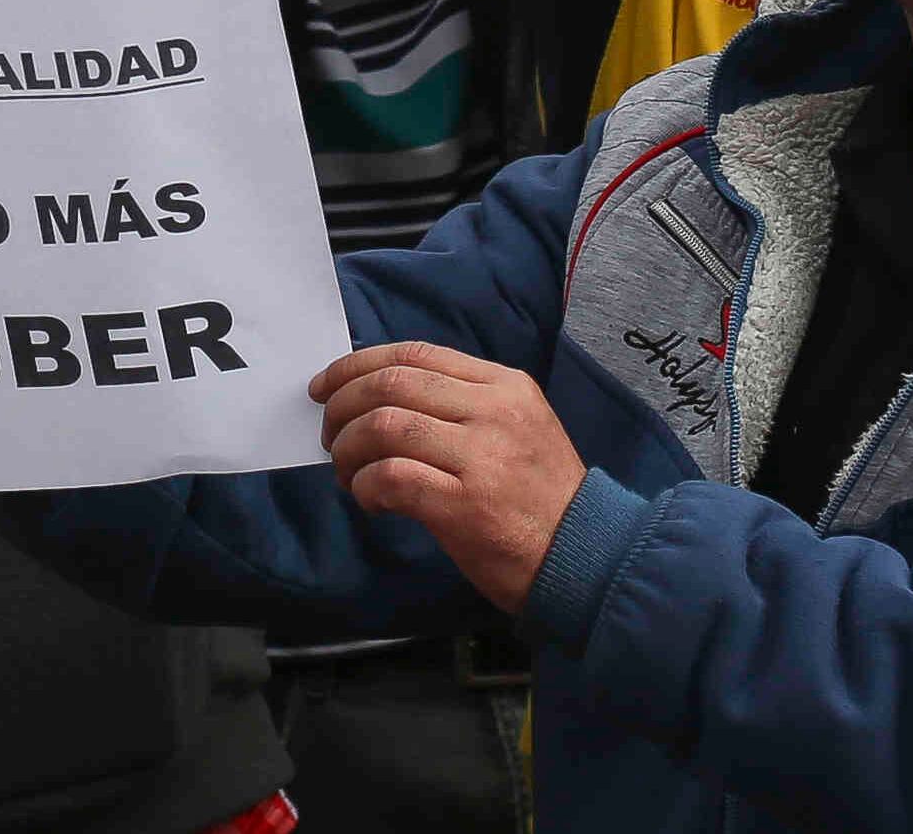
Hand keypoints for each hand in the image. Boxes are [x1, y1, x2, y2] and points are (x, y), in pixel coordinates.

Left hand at [313, 341, 588, 614]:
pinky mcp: (467, 506)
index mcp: (504, 386)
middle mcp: (494, 411)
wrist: (587, 558)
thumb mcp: (516, 428)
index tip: (326, 385)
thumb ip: (459, 405)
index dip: (357, 365)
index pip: (415, 354)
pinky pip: (392, 478)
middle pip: (391, 384)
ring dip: (348, 450)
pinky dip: (366, 486)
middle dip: (342, 407)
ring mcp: (482, 457)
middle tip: (331, 437)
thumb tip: (375, 398)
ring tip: (348, 474)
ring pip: (383, 425)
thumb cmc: (540, 498)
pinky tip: (372, 501)